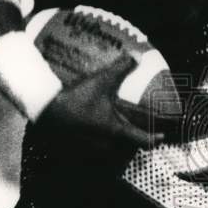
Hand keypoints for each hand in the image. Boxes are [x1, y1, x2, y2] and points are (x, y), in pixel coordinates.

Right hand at [34, 56, 163, 154]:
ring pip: (112, 152)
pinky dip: (97, 145)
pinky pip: (94, 153)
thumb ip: (121, 68)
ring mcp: (91, 151)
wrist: (44, 111)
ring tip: (115, 132)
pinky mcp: (77, 152)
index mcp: (116, 131)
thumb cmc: (75, 98)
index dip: (156, 138)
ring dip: (116, 145)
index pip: (144, 140)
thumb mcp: (100, 81)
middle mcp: (106, 145)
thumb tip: (138, 55)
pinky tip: (92, 134)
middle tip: (137, 130)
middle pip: (128, 149)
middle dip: (133, 142)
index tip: (162, 135)